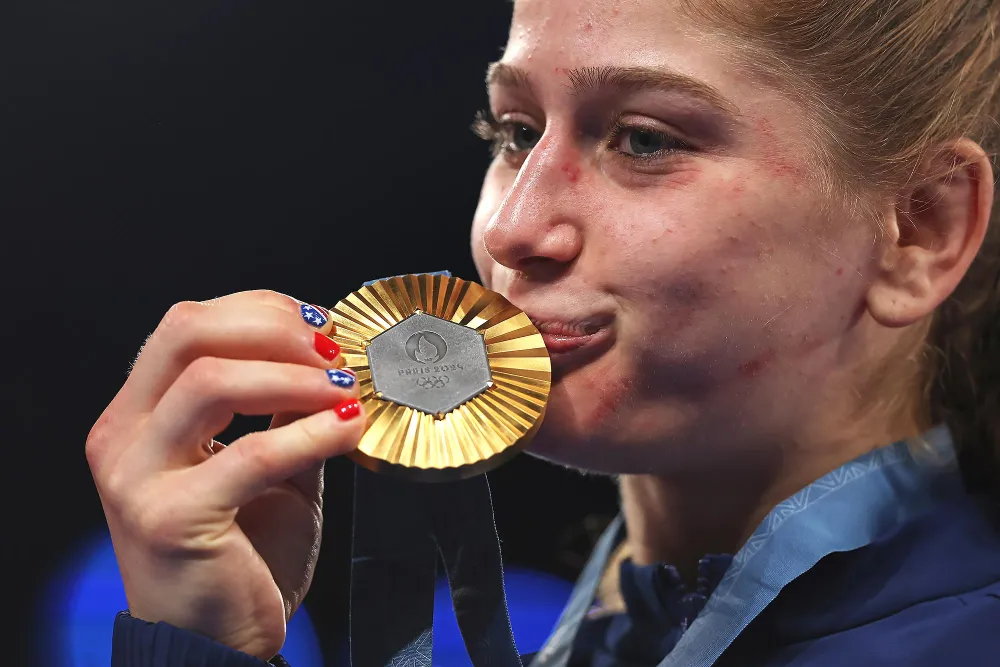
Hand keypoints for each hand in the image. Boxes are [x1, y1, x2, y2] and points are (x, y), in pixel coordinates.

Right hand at [86, 290, 364, 659]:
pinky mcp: (170, 520)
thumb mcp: (262, 465)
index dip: (261, 310)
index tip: (322, 325)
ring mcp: (137, 478)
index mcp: (138, 415)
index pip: (187, 325)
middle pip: (187, 332)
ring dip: (293, 376)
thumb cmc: (239, 555)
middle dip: (273, 327)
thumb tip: (329, 357)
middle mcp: (124, 437)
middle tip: (333, 350)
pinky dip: (310, 434)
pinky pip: (251, 454)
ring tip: (345, 389)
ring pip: (211, 381)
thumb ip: (282, 410)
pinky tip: (349, 430)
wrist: (215, 644)